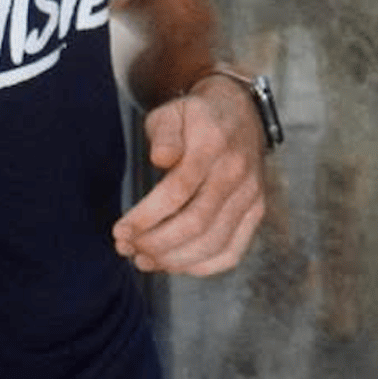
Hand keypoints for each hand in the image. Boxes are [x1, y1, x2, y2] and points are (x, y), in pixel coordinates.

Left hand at [112, 74, 265, 274]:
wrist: (240, 113)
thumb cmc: (196, 117)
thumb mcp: (173, 111)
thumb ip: (164, 133)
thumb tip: (161, 158)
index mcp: (214, 144)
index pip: (178, 190)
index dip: (146, 217)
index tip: (121, 230)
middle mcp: (237, 172)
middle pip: (196, 223)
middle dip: (155, 243)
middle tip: (127, 248)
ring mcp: (251, 194)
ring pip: (213, 242)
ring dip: (173, 260)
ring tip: (143, 259)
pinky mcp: (256, 211)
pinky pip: (232, 252)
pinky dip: (201, 267)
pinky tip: (174, 264)